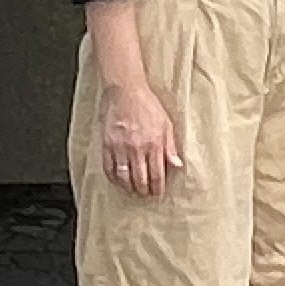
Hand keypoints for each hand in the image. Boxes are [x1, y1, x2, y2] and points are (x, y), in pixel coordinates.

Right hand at [98, 80, 180, 195]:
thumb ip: (171, 147)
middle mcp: (137, 149)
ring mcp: (120, 148)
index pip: (157, 174)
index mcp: (154, 144)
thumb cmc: (147, 105)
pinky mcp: (108, 145)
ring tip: (133, 190)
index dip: (158, 188)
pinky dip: (113, 178)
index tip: (158, 193)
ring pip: (124, 177)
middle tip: (146, 194)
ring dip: (129, 188)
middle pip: (140, 179)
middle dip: (144, 191)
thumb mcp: (166, 124)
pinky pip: (109, 167)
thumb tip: (177, 165)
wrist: (126, 91)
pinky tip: (118, 180)